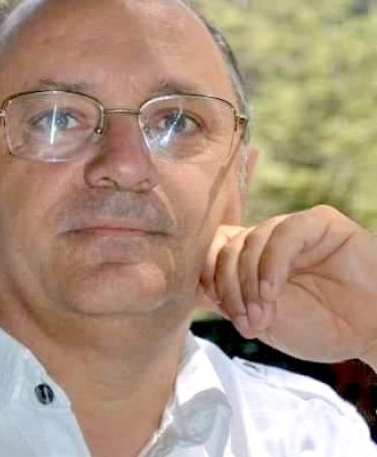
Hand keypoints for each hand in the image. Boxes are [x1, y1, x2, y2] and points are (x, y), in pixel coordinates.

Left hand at [200, 205, 376, 368]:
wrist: (371, 331)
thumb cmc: (318, 326)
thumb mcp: (263, 321)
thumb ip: (231, 302)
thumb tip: (197, 290)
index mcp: (248, 261)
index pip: (210, 252)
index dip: (207, 277)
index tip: (219, 308)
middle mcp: (264, 241)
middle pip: (225, 247)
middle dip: (229, 287)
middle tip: (247, 320)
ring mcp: (289, 229)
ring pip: (250, 240)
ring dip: (250, 282)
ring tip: (263, 313)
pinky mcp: (318, 223)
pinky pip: (285, 233)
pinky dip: (272, 264)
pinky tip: (273, 291)